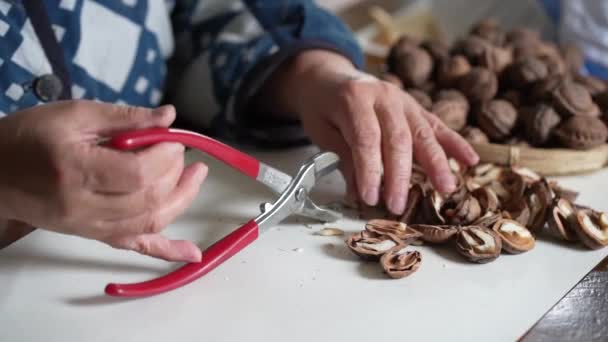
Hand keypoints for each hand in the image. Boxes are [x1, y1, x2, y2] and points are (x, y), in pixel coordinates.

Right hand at [0, 101, 206, 261]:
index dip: (165, 156)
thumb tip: (168, 116)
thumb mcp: (74, 115)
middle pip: (148, 199)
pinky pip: (134, 246)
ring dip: (181, 200)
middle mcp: (83, 207)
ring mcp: (89, 227)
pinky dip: (166, 250)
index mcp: (75, 171)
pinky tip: (192, 253)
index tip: (172, 138)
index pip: (137, 173)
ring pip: (149, 222)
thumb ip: (124, 117)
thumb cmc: (30, 138)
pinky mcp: (93, 235)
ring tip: (196, 176)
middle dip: (175, 173)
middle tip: (180, 151)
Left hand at [263, 50, 478, 213]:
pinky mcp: (415, 107)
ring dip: (436, 163)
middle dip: (400, 176)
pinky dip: (455, 143)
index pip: (366, 139)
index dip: (370, 171)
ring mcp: (403, 99)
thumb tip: (359, 192)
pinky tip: (470, 161)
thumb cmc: (322, 105)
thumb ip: (344, 157)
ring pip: (423, 133)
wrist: (328, 76)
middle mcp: (384, 95)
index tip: (371, 198)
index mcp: (354, 98)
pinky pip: (438, 125)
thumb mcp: (321, 130)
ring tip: (445, 188)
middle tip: (397, 205)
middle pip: (398, 138)